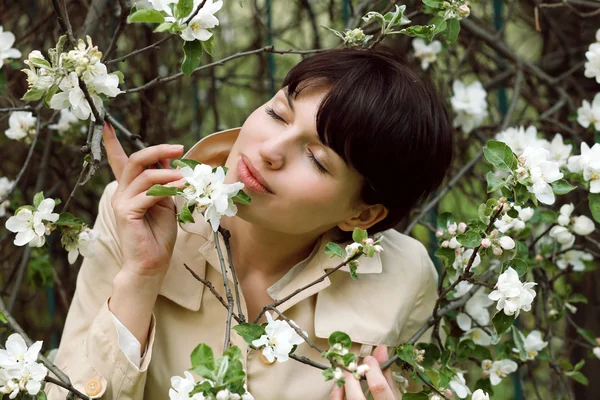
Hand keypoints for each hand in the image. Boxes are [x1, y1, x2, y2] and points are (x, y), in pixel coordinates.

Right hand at [103, 122, 185, 277]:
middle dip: (158, 151)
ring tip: (187, 177)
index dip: (113, 142)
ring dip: (169, 173)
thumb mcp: (165, 202)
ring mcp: (121, 201)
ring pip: (145, 175)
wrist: (152, 262)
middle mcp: (121, 192)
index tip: (107, 123)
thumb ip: (165, 182)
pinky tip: (183, 187)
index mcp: (129, 188)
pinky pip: (149, 193)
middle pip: (136, 160)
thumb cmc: (159, 234)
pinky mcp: (126, 212)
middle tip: (178, 148)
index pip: (119, 160)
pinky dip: (168, 187)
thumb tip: (171, 161)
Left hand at [330, 345, 402, 399]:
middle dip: (352, 376)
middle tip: (353, 365)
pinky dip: (336, 394)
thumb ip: (387, 375)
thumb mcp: (394, 395)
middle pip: (356, 397)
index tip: (369, 358)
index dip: (373, 369)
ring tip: (345, 373)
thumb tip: (381, 349)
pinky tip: (339, 386)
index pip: (379, 388)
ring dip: (342, 384)